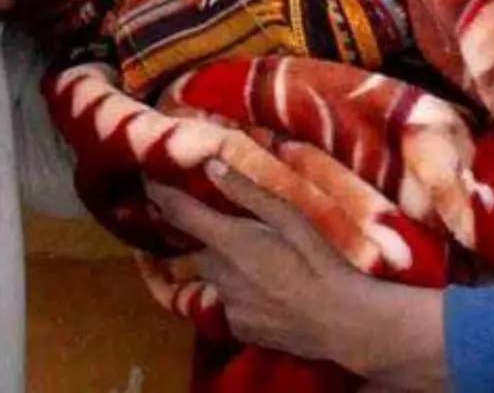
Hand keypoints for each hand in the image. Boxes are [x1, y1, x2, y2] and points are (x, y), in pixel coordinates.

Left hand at [146, 163, 444, 389]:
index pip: (178, 212)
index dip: (159, 194)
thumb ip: (249, 192)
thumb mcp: (292, 218)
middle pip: (195, 247)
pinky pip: (230, 303)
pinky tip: (269, 289)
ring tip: (257, 261)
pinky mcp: (240, 328)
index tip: (147, 179)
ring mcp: (227, 305)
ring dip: (224, 265)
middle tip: (219, 222)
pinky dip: (241, 293)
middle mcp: (218, 274)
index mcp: (229, 241)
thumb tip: (211, 166)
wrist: (346, 323)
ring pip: (214, 277)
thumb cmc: (323, 262)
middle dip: (199, 234)